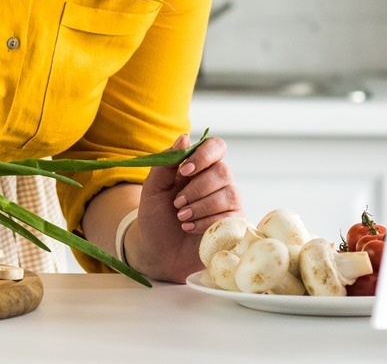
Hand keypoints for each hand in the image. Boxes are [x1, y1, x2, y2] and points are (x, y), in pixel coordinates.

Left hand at [128, 133, 242, 281]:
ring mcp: (228, 203)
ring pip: (230, 194)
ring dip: (202, 206)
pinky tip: (190, 228)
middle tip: (177, 203)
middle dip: (197, 189)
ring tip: (181, 218)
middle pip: (223, 172)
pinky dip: (207, 222)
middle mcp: (217, 182)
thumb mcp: (153, 187)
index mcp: (199, 167)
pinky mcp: (234, 224)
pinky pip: (232, 217)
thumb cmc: (156, 216)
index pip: (216, 146)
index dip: (204, 155)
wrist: (156, 250)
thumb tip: (184, 137)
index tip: (184, 170)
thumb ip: (166, 163)